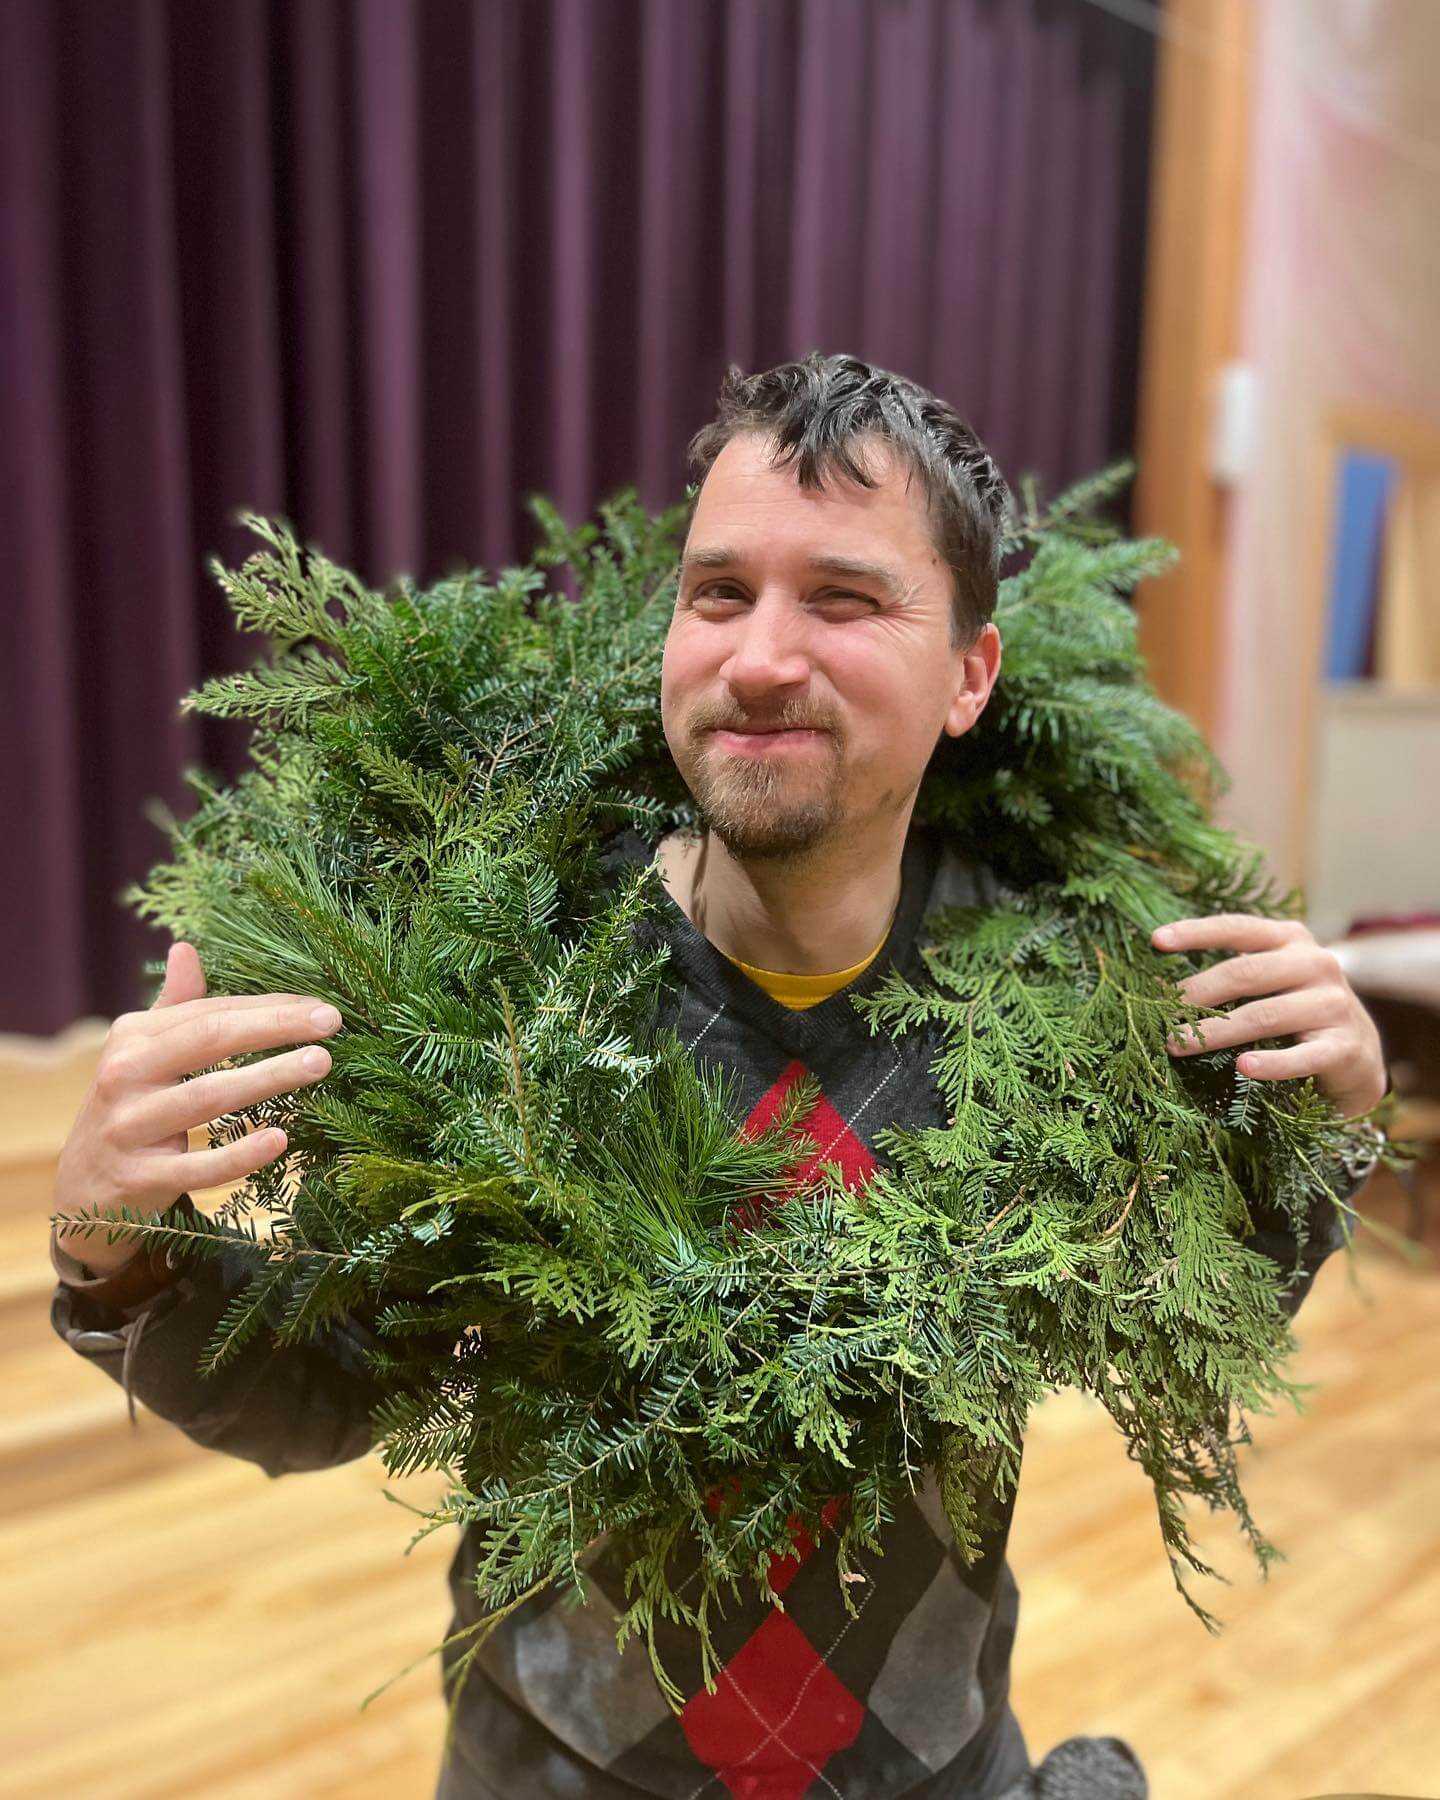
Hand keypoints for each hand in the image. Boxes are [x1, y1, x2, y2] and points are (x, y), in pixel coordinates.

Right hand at [52, 942, 342, 1269]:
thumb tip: (185, 947)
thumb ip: (172, 1007)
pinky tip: (280, 1138)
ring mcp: (129, 1128)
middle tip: (331, 1023)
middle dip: (273, 1027)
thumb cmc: (131, 1108)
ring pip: (207, 1097)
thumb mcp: (141, 1054)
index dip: (267, 1007)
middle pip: (208, 1040)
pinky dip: (239, 1154)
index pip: (210, 1013)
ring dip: (269, 1077)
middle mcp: (124, 1076)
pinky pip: (198, 1165)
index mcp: (132, 1038)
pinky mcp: (140, 1178)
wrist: (83, 1190)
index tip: (320, 1008)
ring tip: (320, 1063)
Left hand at [1152, 914, 1386, 1121]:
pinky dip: (1272, 1064)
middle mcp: (1316, 963)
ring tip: (1176, 1045)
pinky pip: (1302, 1056)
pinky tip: (1244, 1068)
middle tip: (1157, 1013)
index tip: (1156, 941)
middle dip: (1195, 994)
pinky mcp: (1345, 1045)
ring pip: (1263, 1016)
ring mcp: (1334, 1004)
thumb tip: (1164, 985)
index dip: (1195, 932)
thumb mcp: (1272, 981)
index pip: (1237, 928)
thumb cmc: (1297, 1012)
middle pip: (1244, 973)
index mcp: (1291, 939)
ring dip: (1214, 1032)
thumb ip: (1236, 972)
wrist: (1358, 1055)